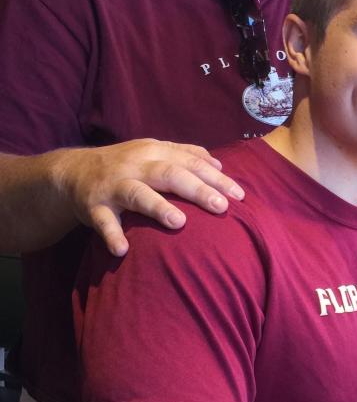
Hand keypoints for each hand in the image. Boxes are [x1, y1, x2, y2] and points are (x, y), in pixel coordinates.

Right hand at [53, 139, 244, 256]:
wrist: (71, 171)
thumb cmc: (125, 164)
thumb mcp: (154, 151)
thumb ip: (185, 154)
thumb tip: (219, 165)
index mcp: (154, 151)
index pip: (191, 162)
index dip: (216, 177)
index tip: (239, 195)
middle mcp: (136, 165)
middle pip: (170, 174)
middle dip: (198, 190)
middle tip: (222, 206)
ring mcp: (113, 185)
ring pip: (137, 194)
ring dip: (158, 207)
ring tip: (180, 223)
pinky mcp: (93, 205)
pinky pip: (103, 221)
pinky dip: (112, 234)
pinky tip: (122, 250)